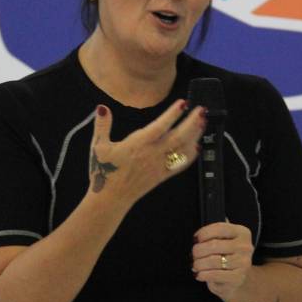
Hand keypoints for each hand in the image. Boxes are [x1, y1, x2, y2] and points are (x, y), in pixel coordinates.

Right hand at [87, 100, 205, 206]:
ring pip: (182, 149)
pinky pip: (180, 165)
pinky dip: (190, 155)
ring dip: (194, 135)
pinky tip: (197, 146)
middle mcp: (152, 154)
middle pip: (177, 136)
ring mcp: (159, 166)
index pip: (160, 126)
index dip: (172, 114)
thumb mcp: (98, 146)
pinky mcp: (162, 176)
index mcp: (138, 145)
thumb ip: (102, 126)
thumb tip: (102, 107)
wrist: (110, 198)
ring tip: (202, 122)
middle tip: (201, 110)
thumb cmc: (103, 171)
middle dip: (191, 122)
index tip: (183, 103)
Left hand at [192, 221, 253, 300]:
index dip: (203, 233)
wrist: (238, 278)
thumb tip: (205, 220)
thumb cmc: (227, 255)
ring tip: (195, 265)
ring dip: (198, 263)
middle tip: (193, 254)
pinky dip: (203, 274)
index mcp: (242, 232)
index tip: (195, 238)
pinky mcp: (238, 278)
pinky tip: (199, 274)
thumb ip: (217, 230)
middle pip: (214, 245)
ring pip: (213, 261)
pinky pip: (215, 274)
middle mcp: (245, 247)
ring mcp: (243, 263)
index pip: (219, 228)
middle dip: (198, 250)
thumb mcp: (225, 240)